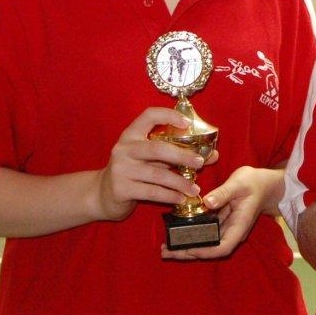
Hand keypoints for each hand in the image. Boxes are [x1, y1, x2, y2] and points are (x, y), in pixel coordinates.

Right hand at [96, 107, 217, 221]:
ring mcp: (121, 169)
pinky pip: (151, 191)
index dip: (169, 116)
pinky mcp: (121, 188)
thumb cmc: (133, 171)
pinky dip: (169, 196)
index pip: (149, 116)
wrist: (102, 194)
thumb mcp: (150, 158)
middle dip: (182, 155)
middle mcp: (124, 149)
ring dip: (180, 182)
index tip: (187, 123)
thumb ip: (175, 153)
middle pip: (158, 148)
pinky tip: (181, 198)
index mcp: (131, 134)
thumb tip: (213, 155)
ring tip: (195, 189)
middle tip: (200, 162)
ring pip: (158, 174)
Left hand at [161, 165, 281, 260]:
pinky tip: (177, 232)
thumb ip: (223, 193)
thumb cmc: (254, 183)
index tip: (187, 249)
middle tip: (166, 251)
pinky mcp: (221, 222)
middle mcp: (232, 232)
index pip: (222, 247)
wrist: (266, 184)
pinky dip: (191, 234)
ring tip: (166, 247)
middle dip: (188, 252)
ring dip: (186, 246)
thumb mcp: (240, 183)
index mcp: (239, 226)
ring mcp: (226, 228)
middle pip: (210, 250)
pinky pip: (205, 232)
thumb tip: (206, 202)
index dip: (204, 251)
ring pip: (205, 243)